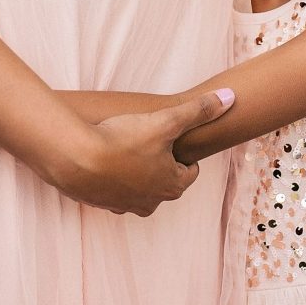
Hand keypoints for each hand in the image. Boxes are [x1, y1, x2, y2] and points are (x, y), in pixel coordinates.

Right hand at [49, 90, 234, 216]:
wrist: (74, 158)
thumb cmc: (123, 141)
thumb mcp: (166, 121)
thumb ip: (198, 110)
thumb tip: (231, 98)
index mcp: (172, 186)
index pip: (189, 172)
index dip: (184, 153)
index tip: (175, 139)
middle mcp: (151, 203)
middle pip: (164, 181)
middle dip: (160, 164)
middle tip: (151, 142)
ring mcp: (124, 206)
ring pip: (138, 188)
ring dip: (135, 172)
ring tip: (125, 148)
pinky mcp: (100, 204)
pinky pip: (113, 190)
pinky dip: (112, 177)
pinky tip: (103, 158)